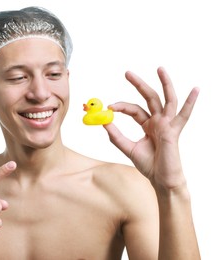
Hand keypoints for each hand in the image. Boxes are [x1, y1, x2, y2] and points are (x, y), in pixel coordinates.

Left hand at [104, 67, 198, 189]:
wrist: (160, 179)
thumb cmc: (149, 165)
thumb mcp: (128, 148)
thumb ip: (116, 136)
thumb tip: (103, 122)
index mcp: (148, 125)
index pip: (134, 109)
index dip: (121, 107)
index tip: (109, 107)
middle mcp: (158, 121)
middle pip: (148, 98)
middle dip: (138, 84)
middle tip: (127, 73)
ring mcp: (167, 124)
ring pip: (167, 100)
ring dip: (164, 84)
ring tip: (159, 68)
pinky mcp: (174, 131)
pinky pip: (184, 115)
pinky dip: (190, 103)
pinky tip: (196, 89)